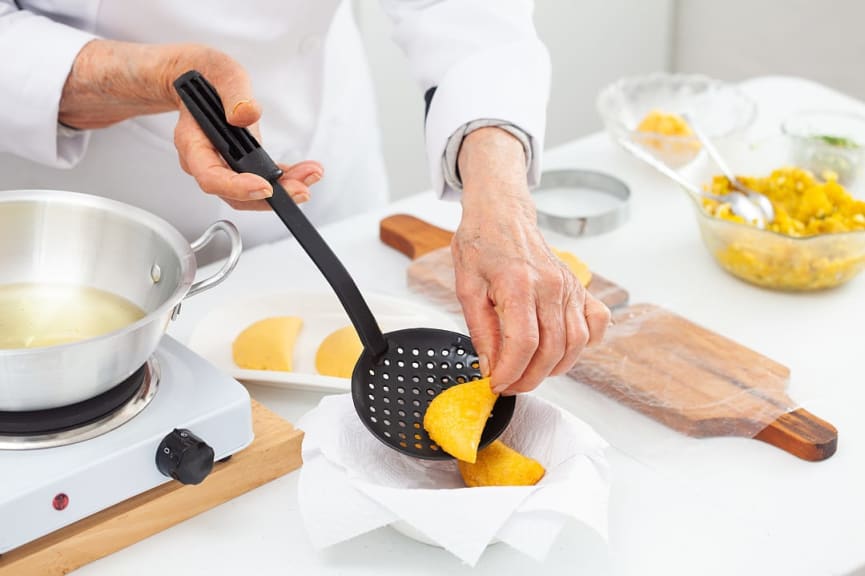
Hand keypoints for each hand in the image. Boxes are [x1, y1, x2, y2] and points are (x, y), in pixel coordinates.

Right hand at [60, 40, 321, 209]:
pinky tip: (304, 172)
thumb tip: (249, 116)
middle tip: (301, 190)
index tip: (266, 186)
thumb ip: (231, 87)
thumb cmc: (188, 70)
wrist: (178, 76)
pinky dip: (283, 178)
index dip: (238, 187)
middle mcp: (206, 160)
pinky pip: (258, 178)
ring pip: (249, 189)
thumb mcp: (209, 64)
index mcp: (192, 141)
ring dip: (283, 188)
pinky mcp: (238, 161)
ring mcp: (223, 164)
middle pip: (235, 193)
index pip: (212, 175)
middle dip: (271, 196)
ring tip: (310, 177)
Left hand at [453, 127, 609, 394]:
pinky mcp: (579, 288)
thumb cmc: (481, 244)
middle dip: (529, 378)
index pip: (523, 344)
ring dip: (554, 368)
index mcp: (519, 284)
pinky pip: (596, 323)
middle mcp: (551, 286)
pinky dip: (585, 343)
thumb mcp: (466, 287)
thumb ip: (480, 329)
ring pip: (575, 344)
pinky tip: (563, 350)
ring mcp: (570, 287)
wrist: (502, 214)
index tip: (497, 383)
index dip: (510, 372)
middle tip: (509, 384)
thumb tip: (491, 365)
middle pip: (551, 350)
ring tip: (530, 373)